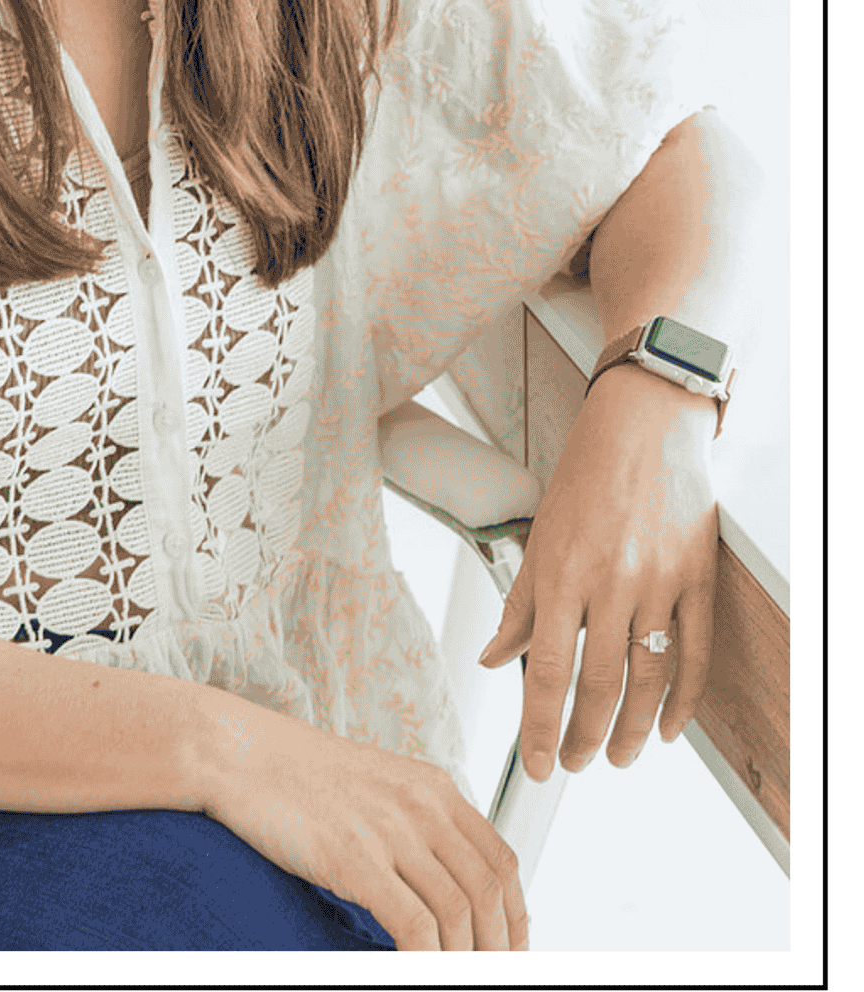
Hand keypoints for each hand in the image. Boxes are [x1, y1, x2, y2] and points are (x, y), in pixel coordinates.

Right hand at [198, 695, 528, 950]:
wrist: (241, 752)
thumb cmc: (301, 774)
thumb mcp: (379, 785)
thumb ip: (419, 820)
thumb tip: (449, 876)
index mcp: (433, 787)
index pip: (501, 860)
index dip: (517, 914)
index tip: (512, 946)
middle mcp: (422, 806)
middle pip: (488, 891)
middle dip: (498, 945)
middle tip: (492, 973)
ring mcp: (389, 831)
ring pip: (458, 914)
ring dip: (464, 957)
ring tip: (456, 978)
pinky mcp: (354, 859)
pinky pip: (412, 926)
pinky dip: (424, 959)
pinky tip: (415, 968)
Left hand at [477, 363, 718, 779]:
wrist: (644, 423)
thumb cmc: (586, 474)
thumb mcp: (540, 535)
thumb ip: (520, 604)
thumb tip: (492, 659)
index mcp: (561, 571)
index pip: (546, 670)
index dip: (539, 727)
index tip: (537, 764)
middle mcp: (610, 582)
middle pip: (598, 685)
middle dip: (583, 737)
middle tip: (573, 763)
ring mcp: (658, 582)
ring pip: (647, 679)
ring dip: (632, 731)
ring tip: (617, 756)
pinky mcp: (696, 578)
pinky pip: (694, 654)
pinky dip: (683, 700)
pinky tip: (670, 728)